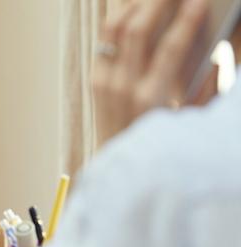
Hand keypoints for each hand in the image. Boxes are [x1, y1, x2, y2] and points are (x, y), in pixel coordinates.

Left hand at [92, 0, 214, 145]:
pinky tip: (135, 9)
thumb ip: (206, 88)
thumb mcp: (188, 120)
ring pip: (114, 29)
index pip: (170, 47)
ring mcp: (105, 82)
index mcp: (151, 97)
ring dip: (134, 5)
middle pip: (137, 30)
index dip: (187, 19)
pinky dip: (119, 19)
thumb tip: (218, 54)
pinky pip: (104, 40)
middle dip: (158, 1)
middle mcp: (123, 87)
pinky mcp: (95, 80)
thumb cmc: (159, 141)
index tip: (199, 1)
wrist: (119, 163)